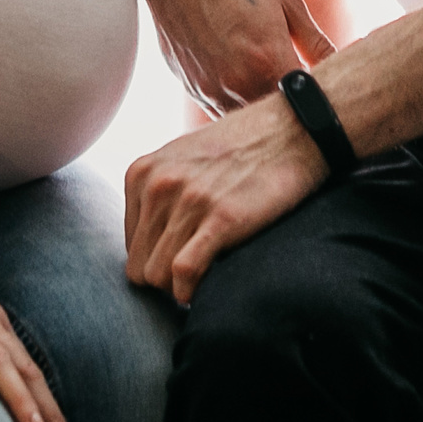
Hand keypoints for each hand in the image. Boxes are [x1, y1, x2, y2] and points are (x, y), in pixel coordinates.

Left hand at [125, 94, 326, 302]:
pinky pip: (184, 273)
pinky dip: (191, 292)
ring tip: (205, 279)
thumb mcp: (184, 158)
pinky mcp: (222, 218)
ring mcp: (189, 201)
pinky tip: (208, 287)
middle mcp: (159, 185)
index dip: (157, 259)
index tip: (183, 258)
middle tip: (195, 275)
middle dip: (165, 278)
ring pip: (157, 275)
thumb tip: (149, 240)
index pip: (130, 245)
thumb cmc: (242, 148)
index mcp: (143, 172)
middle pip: (139, 266)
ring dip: (180, 288)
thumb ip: (160, 192)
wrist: (293, 129)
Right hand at [129, 0, 333, 114]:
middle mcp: (237, 86)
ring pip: (247, 121)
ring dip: (262, 109)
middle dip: (291, 109)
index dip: (318, 101)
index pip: (306, 105)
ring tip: (265, 77)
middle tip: (299, 86)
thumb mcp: (287, 2)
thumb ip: (317, 43)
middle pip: (275, 119)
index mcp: (268, 63)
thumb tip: (341, 66)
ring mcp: (210, 92)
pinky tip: (240, 74)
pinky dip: (236, 102)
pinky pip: (221, 111)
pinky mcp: (192, 89)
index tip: (322, 90)